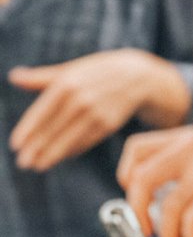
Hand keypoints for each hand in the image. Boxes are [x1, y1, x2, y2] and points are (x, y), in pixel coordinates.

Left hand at [8, 50, 190, 170]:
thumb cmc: (96, 72)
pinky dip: (72, 150)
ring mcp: (96, 114)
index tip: (15, 145)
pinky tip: (60, 157)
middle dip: (37, 148)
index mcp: (66, 84)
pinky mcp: (109, 125)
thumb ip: (42, 77)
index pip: (42, 111)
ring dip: (53, 155)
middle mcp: (81, 100)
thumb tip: (14, 77)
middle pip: (54, 129)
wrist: (135, 77)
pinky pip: (86, 141)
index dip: (28, 130)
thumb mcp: (70, 70)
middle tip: (23, 163)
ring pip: (70, 139)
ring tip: (38, 165)